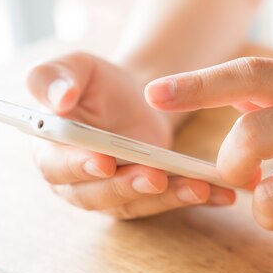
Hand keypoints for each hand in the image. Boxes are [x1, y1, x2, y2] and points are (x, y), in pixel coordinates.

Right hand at [26, 52, 234, 218]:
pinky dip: (194, 199)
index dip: (78, 165)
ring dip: (166, 199)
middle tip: (156, 178)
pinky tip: (222, 195)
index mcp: (50, 150)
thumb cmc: (97, 83)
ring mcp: (112, 194)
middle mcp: (76, 182)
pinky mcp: (144, 197)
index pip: (58, 165)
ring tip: (198, 187)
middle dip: (128, 187)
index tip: (103, 161)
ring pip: (136, 204)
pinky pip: (166, 203)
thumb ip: (53, 78)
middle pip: (97, 194)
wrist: (135, 95)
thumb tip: (58, 99)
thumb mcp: (73, 68)